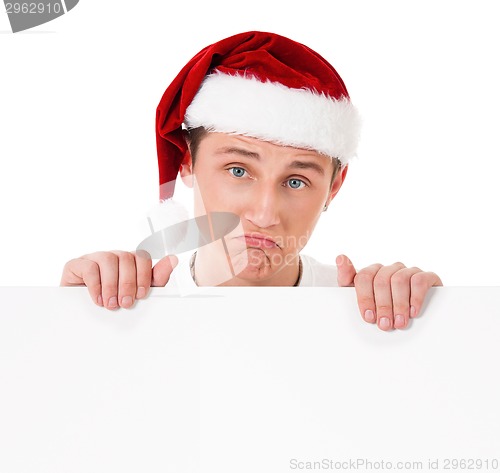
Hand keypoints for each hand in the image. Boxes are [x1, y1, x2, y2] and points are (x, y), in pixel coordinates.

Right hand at [60, 251, 177, 309]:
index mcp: (129, 261)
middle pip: (125, 258)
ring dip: (112, 284)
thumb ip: (156, 278)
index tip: (141, 294)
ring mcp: (94, 258)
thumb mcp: (138, 292)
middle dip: (128, 283)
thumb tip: (173, 258)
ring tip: (111, 304)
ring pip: (108, 259)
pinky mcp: (76, 264)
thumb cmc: (113, 301)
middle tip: (126, 303)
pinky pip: (89, 266)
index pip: (141, 256)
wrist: (82, 313)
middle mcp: (113, 256)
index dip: (143, 275)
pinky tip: (98, 299)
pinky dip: (95, 285)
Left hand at [336, 254, 442, 330]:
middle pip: (382, 280)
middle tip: (385, 324)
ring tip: (399, 322)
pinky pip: (419, 281)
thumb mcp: (359, 295)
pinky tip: (413, 312)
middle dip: (382, 305)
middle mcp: (390, 269)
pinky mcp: (426, 276)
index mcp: (373, 272)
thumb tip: (340, 257)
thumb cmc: (381, 305)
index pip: (364, 277)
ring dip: (398, 304)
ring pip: (399, 280)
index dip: (365, 298)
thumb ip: (347, 278)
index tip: (368, 317)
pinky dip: (416, 297)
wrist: (413, 312)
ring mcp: (408, 271)